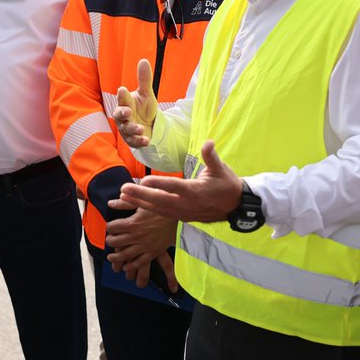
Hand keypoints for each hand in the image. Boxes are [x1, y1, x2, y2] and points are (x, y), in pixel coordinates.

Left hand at [103, 206, 177, 290]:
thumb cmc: (160, 208)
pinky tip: (126, 266)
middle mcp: (136, 237)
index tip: (110, 226)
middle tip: (109, 240)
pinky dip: (131, 266)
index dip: (109, 227)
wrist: (178, 218)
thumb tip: (110, 203)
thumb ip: (125, 203)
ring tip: (110, 257)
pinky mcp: (153, 252)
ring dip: (115, 257)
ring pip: (124, 255)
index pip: (112, 227)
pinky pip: (139, 262)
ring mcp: (145, 246)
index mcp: (132, 223)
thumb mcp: (142, 203)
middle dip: (110, 240)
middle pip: (115, 242)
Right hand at [114, 59, 157, 148]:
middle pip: (119, 115)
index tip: (122, 90)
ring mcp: (126, 128)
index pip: (122, 98)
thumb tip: (143, 60)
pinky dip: (139, 141)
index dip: (122, 95)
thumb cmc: (144, 108)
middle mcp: (123, 116)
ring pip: (126, 129)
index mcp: (125, 103)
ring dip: (133, 129)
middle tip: (128, 111)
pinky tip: (146, 140)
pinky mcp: (132, 139)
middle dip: (123, 113)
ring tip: (141, 128)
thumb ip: (144, 79)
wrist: (149, 126)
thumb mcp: (146, 94)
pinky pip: (134, 141)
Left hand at [117, 140, 241, 223]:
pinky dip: (148, 209)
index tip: (144, 181)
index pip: (174, 187)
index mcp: (196, 191)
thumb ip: (211, 156)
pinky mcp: (182, 217)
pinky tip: (136, 204)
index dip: (159, 184)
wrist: (236, 207)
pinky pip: (162, 214)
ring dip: (140, 203)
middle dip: (140, 196)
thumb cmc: (227, 184)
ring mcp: (184, 213)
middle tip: (123, 189)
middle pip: (160, 201)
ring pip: (158, 209)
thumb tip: (208, 142)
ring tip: (123, 196)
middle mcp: (187, 204)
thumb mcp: (221, 168)